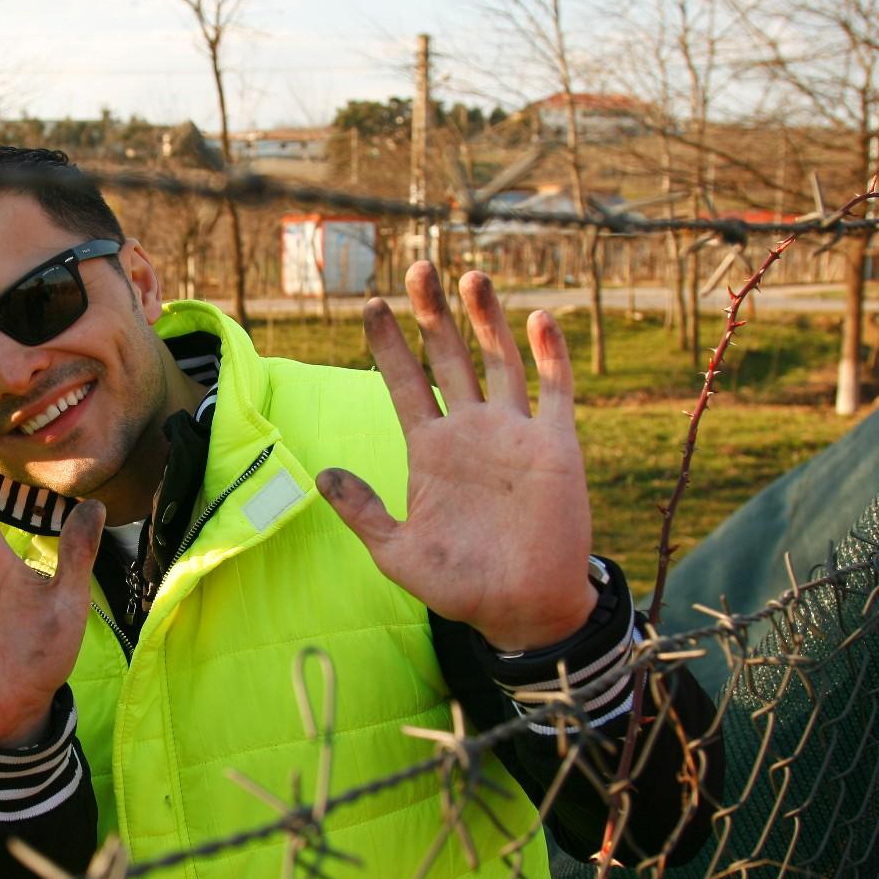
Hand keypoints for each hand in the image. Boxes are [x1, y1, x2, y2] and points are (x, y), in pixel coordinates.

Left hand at [316, 263, 597, 650]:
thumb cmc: (460, 586)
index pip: (404, 384)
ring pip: (499, 362)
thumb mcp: (396, 552)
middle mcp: (472, 432)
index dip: (389, 345)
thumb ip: (363, 512)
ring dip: (487, 320)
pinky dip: (550, 355)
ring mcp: (515, 435)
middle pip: (450, 358)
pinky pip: (555, 392)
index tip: (370, 305)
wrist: (521, 610)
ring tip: (470, 277)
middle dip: (434, 315)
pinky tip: (539, 318)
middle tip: (419, 268)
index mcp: (431, 451)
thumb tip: (322, 474)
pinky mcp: (556, 447)